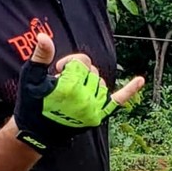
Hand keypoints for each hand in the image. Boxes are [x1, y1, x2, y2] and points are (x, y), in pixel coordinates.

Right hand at [14, 33, 142, 152]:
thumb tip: (43, 36)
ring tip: (72, 92)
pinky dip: (129, 90)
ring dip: (89, 82)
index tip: (57, 72)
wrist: (34, 134)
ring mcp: (93, 109)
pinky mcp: (97, 116)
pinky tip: (140, 80)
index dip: (68, 63)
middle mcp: (85, 98)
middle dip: (77, 73)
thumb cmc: (31, 104)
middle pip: (91, 70)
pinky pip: (118, 101)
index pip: (81, 61)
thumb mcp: (31, 77)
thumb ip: (40, 56)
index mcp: (70, 87)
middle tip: (61, 85)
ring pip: (101, 82)